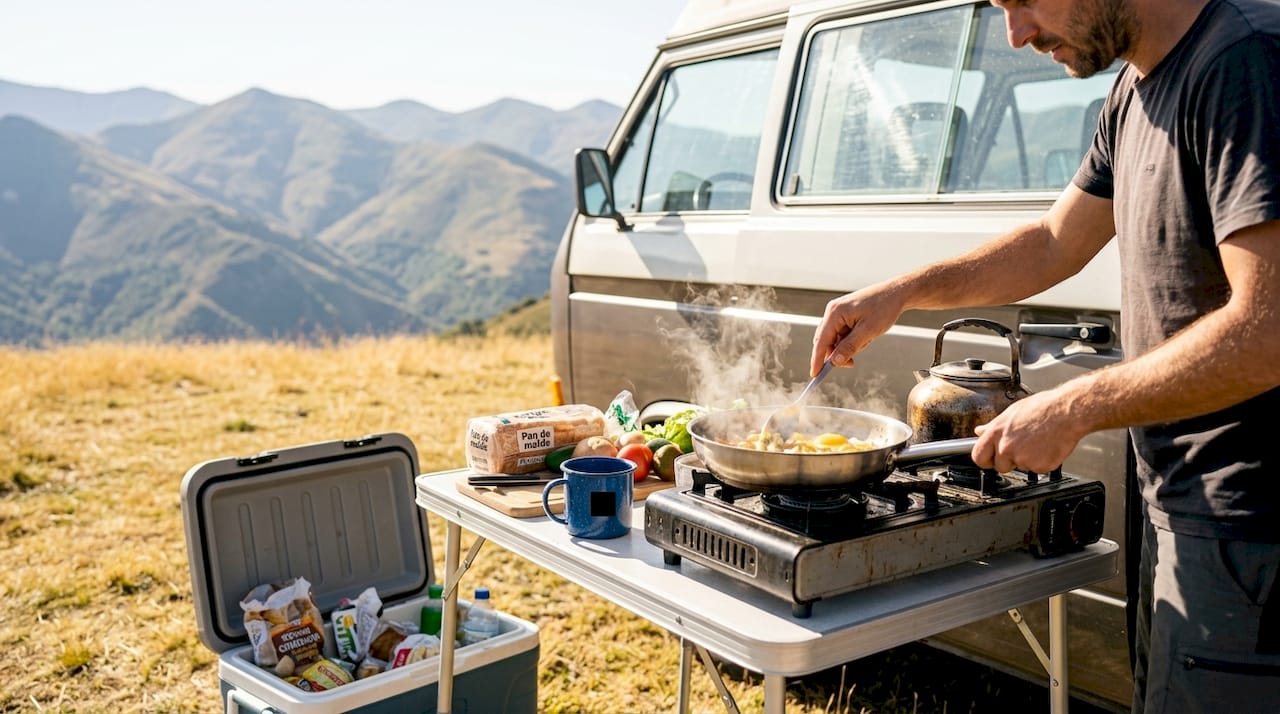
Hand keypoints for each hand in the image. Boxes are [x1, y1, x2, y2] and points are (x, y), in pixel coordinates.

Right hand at [809, 284, 905, 376]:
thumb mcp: (868, 331)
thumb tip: (835, 362)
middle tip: (851, 363)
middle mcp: (833, 311)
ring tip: (867, 340)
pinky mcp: (845, 315)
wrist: (896, 293)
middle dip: (837, 354)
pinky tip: (866, 336)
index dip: (817, 359)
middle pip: (825, 341)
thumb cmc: (884, 308)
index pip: (821, 341)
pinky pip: (843, 334)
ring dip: (848, 346)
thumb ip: (850, 347)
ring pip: (835, 339)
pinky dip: (852, 340)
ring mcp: (838, 313)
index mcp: (835, 313)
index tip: (814, 375)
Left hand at [970, 389, 1086, 473]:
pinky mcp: (1039, 466)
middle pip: (999, 466)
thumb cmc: (1043, 408)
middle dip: (1008, 461)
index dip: (985, 459)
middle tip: (1022, 447)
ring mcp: (1022, 458)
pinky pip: (1037, 469)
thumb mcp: (1012, 412)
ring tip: (1038, 441)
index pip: (978, 456)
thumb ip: (994, 426)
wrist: (1067, 413)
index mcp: (996, 432)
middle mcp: (1006, 447)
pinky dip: (1043, 462)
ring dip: (1028, 459)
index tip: (990, 458)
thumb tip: (980, 431)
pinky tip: (1047, 447)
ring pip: (1020, 467)